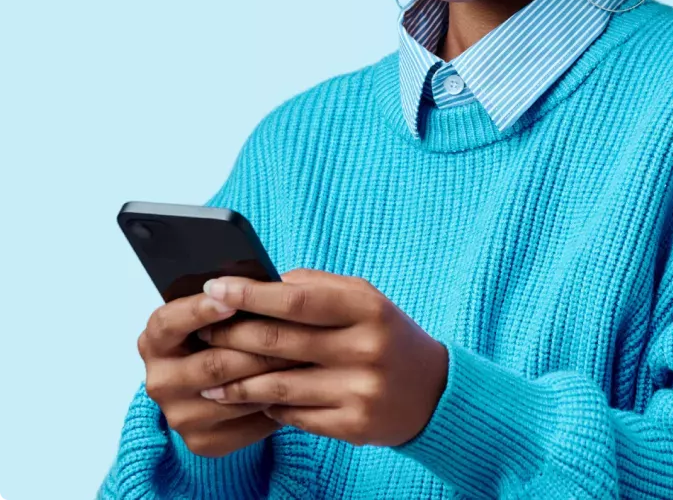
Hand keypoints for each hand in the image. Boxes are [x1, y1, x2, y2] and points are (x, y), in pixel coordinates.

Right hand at [138, 291, 304, 457]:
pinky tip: (296, 385)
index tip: (233, 300)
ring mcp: (179, 415)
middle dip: (258, 345)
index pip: (170, 323)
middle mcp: (160, 381)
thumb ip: (227, 298)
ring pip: (235, 395)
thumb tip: (261, 285)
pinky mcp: (202, 442)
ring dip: (273, 375)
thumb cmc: (220, 330)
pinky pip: (247, 422)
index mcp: (155, 340)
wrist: (212, 382)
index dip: (201, 310)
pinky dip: (274, 402)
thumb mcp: (214, 310)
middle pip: (213, 363)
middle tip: (295, 331)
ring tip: (304, 355)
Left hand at [194, 269, 449, 447]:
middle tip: (202, 333)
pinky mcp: (353, 426)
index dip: (252, 294)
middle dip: (233, 337)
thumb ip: (317, 287)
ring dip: (238, 382)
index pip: (298, 298)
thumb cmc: (385, 333)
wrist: (432, 390)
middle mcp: (366, 347)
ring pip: (280, 386)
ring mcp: (360, 390)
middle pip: (281, 342)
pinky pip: (294, 416)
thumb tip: (262, 283)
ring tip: (210, 377)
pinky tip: (248, 399)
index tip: (215, 287)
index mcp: (368, 307)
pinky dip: (266, 406)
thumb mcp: (364, 299)